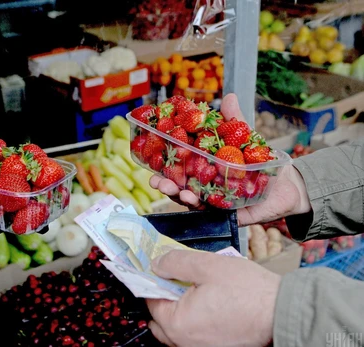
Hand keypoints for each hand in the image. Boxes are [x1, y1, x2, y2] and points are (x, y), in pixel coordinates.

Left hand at [146, 250, 280, 346]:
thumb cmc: (249, 291)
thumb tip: (157, 264)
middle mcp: (187, 342)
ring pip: (178, 328)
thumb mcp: (206, 265)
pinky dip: (195, 318)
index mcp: (178, 323)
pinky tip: (209, 300)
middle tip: (174, 278)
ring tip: (194, 287)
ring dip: (179, 308)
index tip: (159, 269)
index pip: (152, 301)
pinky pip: (195, 333)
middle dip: (164, 297)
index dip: (154, 281)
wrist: (282, 311)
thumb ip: (175, 262)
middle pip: (161, 319)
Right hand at [149, 93, 311, 225]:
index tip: (151, 163)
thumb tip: (229, 95)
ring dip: (179, 197)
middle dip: (166, 186)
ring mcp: (216, 202)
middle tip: (157, 182)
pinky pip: (213, 213)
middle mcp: (206, 186)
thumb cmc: (262, 163)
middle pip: (180, 187)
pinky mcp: (228, 214)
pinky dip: (201, 207)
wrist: (289, 184)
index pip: (179, 169)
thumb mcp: (246, 139)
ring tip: (176, 191)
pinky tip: (193, 199)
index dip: (164, 167)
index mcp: (204, 169)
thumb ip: (234, 122)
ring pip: (192, 202)